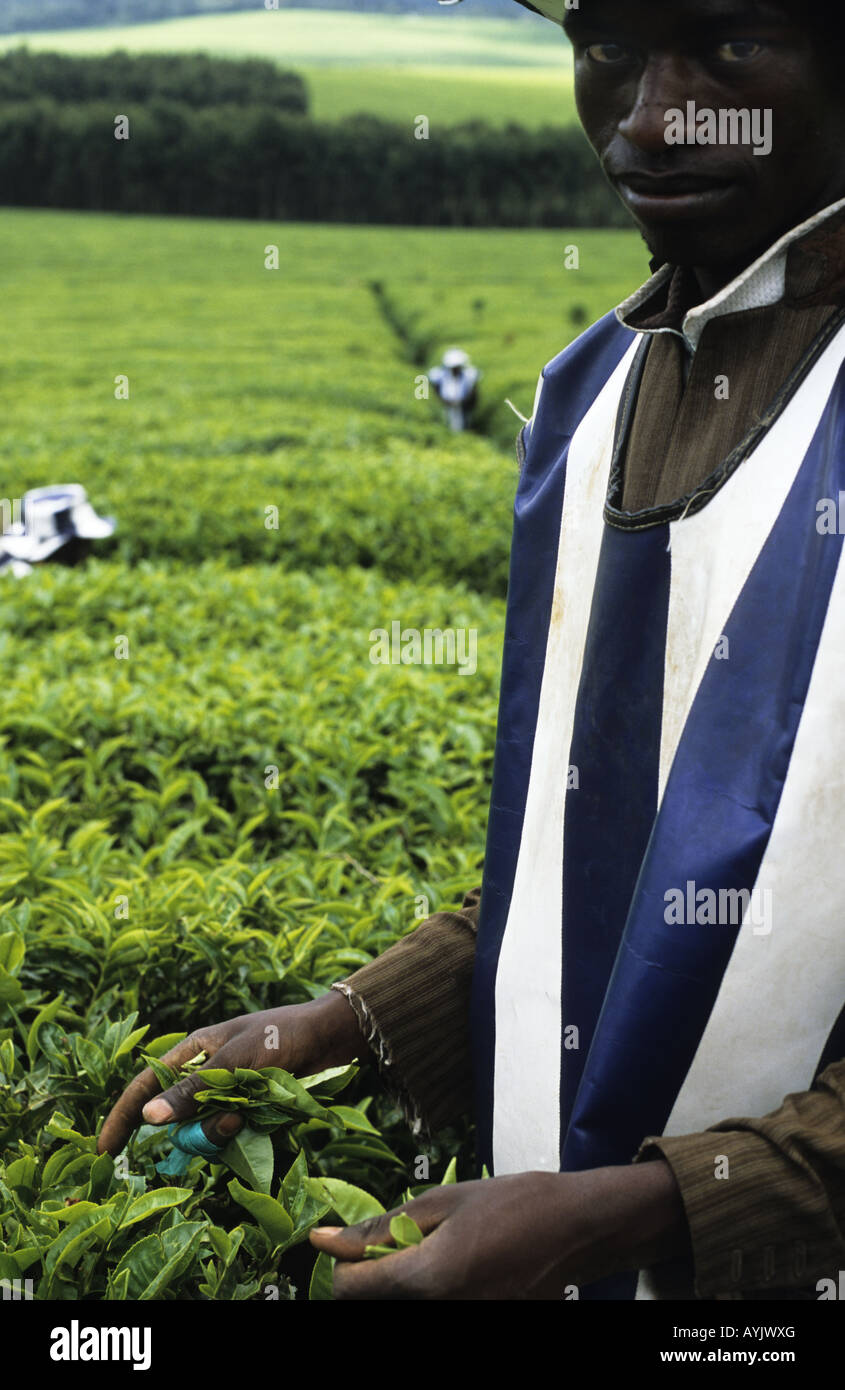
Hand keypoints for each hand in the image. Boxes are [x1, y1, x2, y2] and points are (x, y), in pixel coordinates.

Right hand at [97, 991, 364, 1156]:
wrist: (330, 1038)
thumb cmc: (282, 1035)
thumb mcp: (237, 1059)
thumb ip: (195, 1088)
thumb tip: (150, 1116)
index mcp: (191, 1052)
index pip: (144, 1087)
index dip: (123, 1118)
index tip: (105, 1153)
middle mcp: (203, 1075)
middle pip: (176, 1119)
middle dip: (192, 1131)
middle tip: (229, 1124)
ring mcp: (226, 1095)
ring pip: (203, 1131)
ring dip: (222, 1132)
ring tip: (251, 1114)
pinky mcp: (247, 1109)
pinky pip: (230, 1134)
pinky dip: (241, 1134)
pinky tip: (261, 1118)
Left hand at [309, 1161, 688, 1299]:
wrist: (578, 1229)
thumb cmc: (515, 1205)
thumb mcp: (443, 1201)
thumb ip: (379, 1227)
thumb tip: (323, 1240)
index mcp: (428, 1279)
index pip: (351, 1292)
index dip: (346, 1267)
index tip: (358, 1248)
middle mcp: (443, 1316)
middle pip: (376, 1308)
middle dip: (375, 1280)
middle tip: (396, 1250)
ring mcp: (466, 1325)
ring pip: (406, 1312)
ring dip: (403, 1289)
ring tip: (431, 1257)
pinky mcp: (482, 1327)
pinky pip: (438, 1314)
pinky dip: (433, 1296)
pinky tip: (455, 1272)